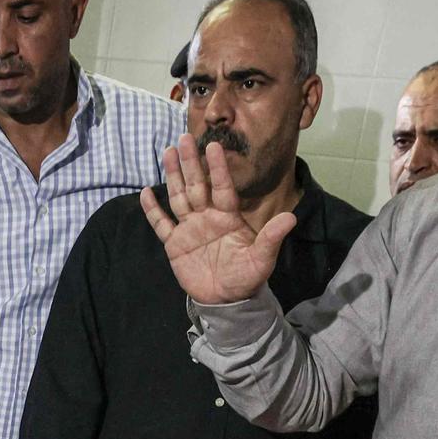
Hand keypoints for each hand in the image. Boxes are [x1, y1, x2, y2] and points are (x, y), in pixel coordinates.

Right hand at [140, 138, 294, 306]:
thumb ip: (271, 237)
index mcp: (228, 217)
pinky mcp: (174, 244)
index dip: (218, 168)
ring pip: (179, 197)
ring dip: (173, 176)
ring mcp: (189, 228)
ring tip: (167, 152)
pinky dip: (153, 210)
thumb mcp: (262, 259)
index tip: (214, 147)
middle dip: (191, 163)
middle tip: (184, 138)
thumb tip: (291, 218)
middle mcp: (207, 217)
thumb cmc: (246, 277)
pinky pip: (161, 224)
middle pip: (197, 185)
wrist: (226, 300)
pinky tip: (146, 192)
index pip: (223, 188)